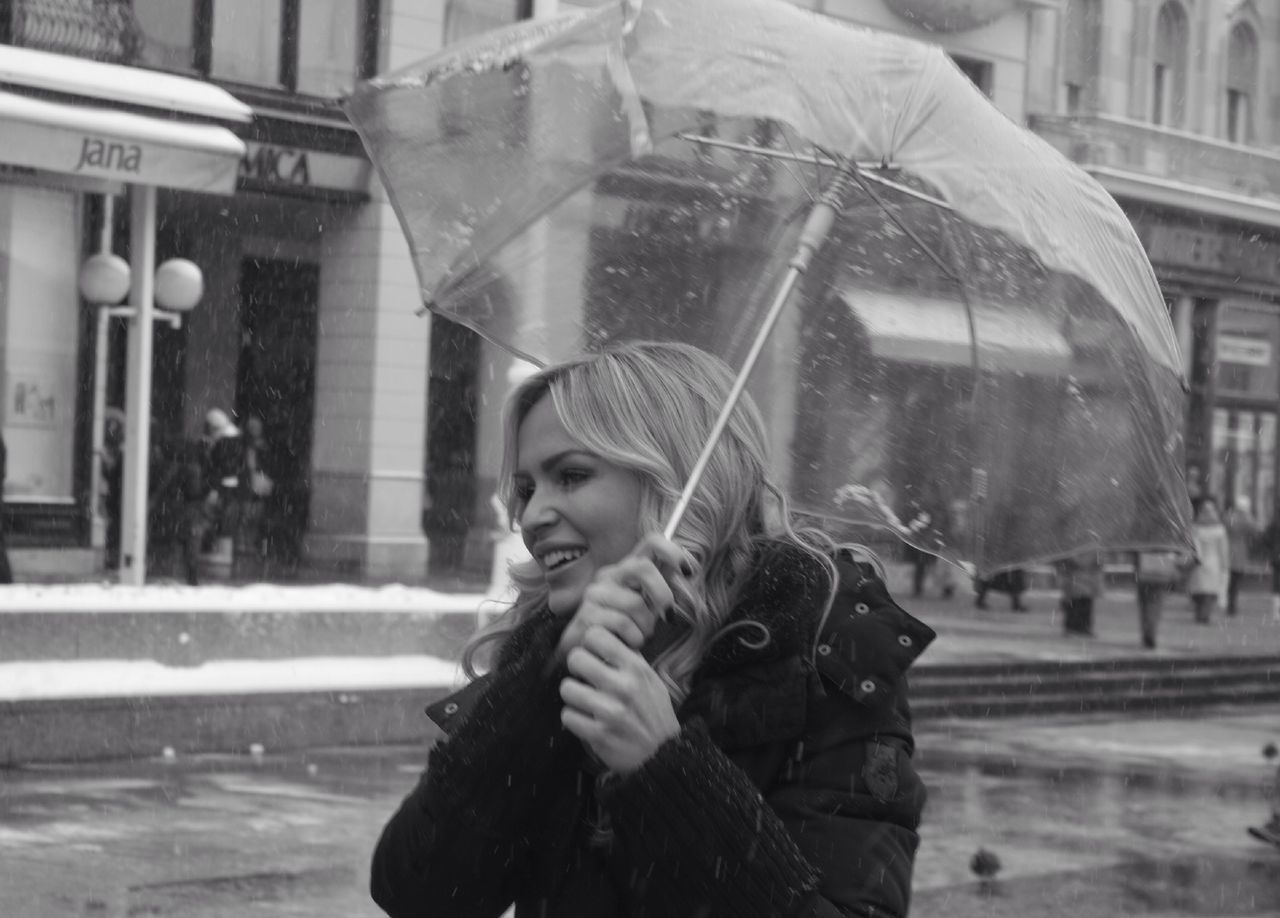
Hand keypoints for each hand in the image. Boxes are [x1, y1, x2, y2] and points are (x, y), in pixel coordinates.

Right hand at [555, 533, 694, 662]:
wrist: (589, 651)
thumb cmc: (622, 627)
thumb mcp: (646, 604)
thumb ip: (660, 587)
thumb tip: (688, 568)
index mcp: (626, 568)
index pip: (651, 542)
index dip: (673, 551)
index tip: (688, 571)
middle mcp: (609, 575)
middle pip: (643, 567)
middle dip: (662, 594)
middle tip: (667, 615)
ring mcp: (595, 594)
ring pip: (635, 603)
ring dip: (646, 627)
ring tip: (640, 635)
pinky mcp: (587, 615)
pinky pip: (623, 624)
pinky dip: (634, 638)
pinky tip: (629, 642)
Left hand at [560, 625, 680, 773]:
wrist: (664, 754)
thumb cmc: (654, 713)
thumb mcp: (651, 679)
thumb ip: (629, 658)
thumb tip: (605, 638)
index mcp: (636, 668)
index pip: (596, 635)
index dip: (589, 644)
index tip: (593, 654)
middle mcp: (623, 686)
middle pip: (575, 658)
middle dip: (576, 668)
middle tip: (584, 677)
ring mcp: (610, 711)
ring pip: (566, 688)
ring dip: (573, 695)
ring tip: (583, 700)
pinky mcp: (599, 734)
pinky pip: (567, 716)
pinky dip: (573, 718)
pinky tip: (585, 719)